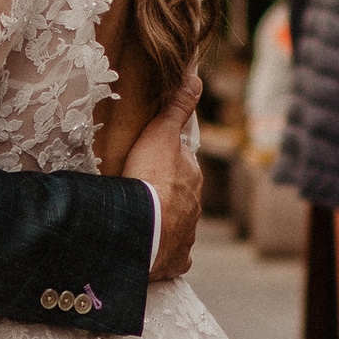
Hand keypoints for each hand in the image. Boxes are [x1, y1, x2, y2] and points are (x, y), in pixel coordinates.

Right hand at [125, 82, 202, 284]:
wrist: (145, 229)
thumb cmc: (150, 180)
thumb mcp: (159, 134)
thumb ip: (176, 108)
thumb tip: (195, 78)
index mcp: (191, 176)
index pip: (183, 163)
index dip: (168, 160)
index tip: (152, 162)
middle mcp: (194, 206)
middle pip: (181, 195)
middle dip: (168, 193)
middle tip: (143, 191)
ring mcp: (187, 234)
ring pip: (179, 224)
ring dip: (166, 222)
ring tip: (144, 221)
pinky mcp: (176, 260)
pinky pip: (175, 256)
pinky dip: (168, 254)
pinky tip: (157, 252)